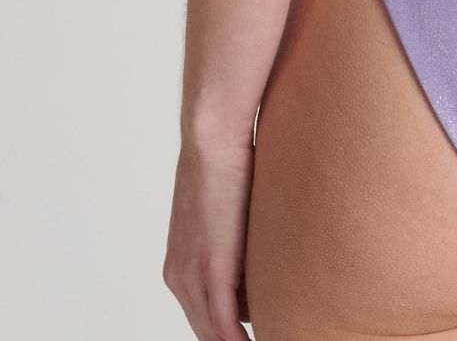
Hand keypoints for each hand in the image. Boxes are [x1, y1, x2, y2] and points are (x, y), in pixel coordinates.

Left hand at [164, 136, 253, 340]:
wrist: (212, 139)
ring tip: (274, 336)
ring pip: (213, 333)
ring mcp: (191, 276)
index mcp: (179, 265)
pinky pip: (224, 325)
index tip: (249, 329)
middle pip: (206, 331)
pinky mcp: (211, 271)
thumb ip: (237, 238)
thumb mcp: (227, 212)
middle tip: (270, 335)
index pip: (203, 316)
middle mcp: (178, 277)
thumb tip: (264, 252)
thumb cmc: (226, 163)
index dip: (227, 331)